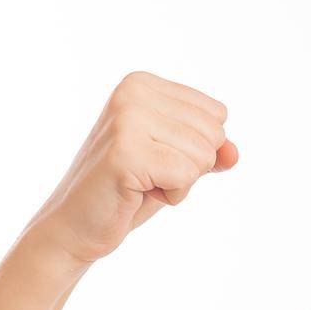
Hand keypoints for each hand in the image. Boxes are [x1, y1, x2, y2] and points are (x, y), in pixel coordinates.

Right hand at [23, 71, 236, 264]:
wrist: (76, 225)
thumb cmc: (127, 192)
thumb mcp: (177, 164)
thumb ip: (210, 151)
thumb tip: (234, 153)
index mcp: (143, 84)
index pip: (217, 114)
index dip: (196, 149)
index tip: (156, 158)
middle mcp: (134, 92)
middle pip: (214, 134)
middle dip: (191, 167)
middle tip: (147, 175)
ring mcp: (128, 119)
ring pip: (204, 156)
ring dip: (180, 184)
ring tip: (141, 183)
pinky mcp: (126, 151)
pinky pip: (187, 176)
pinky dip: (172, 196)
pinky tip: (137, 193)